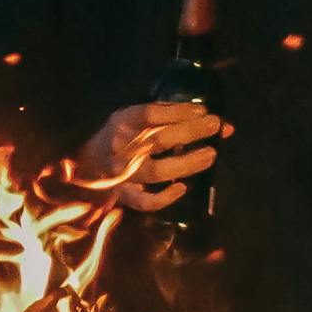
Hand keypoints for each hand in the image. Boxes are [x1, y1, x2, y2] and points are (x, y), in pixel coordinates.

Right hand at [76, 102, 227, 213]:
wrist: (88, 165)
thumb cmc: (124, 136)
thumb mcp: (140, 118)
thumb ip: (176, 117)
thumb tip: (224, 126)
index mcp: (123, 122)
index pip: (150, 114)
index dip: (177, 112)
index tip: (202, 110)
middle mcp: (122, 147)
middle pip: (157, 140)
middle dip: (189, 132)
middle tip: (214, 125)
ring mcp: (123, 174)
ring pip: (156, 171)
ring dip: (185, 163)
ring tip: (210, 154)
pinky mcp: (125, 194)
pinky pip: (144, 201)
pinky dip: (163, 198)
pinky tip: (182, 188)